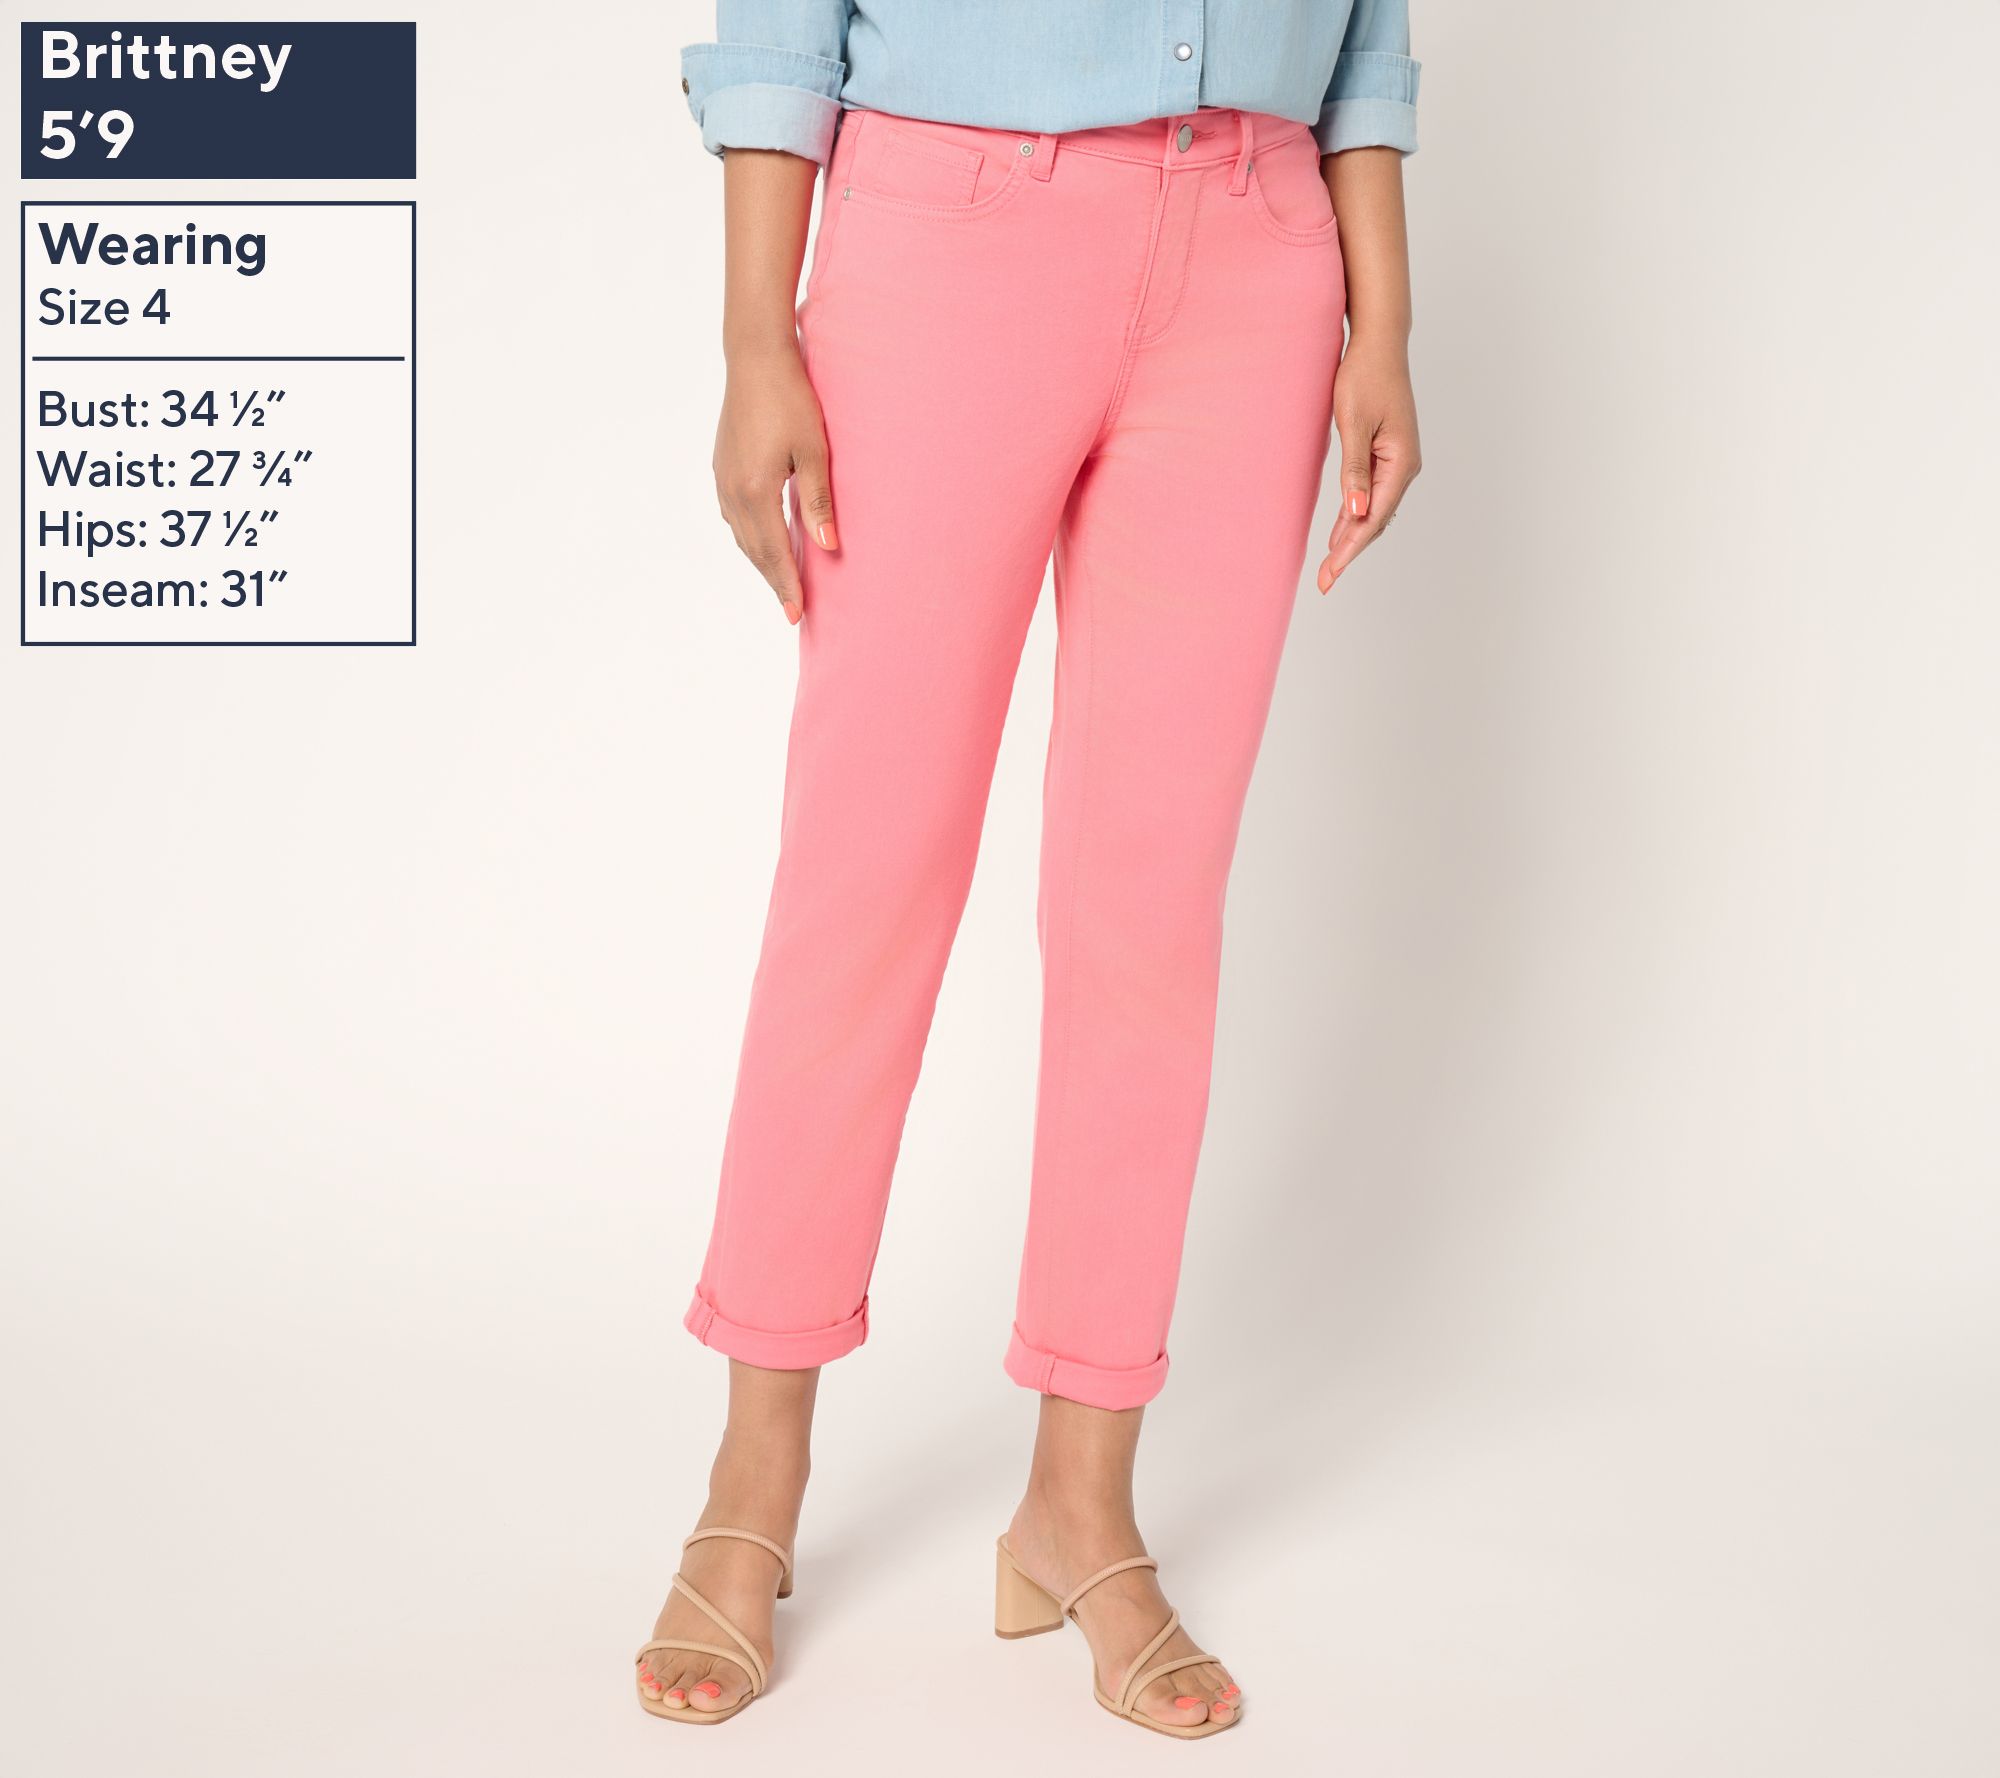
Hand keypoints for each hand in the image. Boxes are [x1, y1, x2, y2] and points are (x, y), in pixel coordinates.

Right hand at [713, 341, 836, 623]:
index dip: (786, 585)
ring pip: (742, 536)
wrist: (755, 358)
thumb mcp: (814, 450)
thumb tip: (828, 546)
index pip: (773, 552)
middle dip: (774, 580)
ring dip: (761, 560)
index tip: (796, 615)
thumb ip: (818, 501)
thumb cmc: (790, 398)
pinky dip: (750, 537)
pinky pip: (735, 516)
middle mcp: (732, 491)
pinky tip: (763, 540)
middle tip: (792, 610)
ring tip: (781, 581)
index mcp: (755, 490)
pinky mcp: (722, 467)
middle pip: (754, 550)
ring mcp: (723, 479)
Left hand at [1317, 338, 1419, 591]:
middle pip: (1375, 520)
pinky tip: (1340, 531)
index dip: (1351, 549)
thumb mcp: (1353, 423)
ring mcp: (1398, 461)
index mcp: (1401, 462)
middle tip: (1325, 581)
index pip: (1373, 517)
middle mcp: (1405, 467)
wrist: (1378, 344)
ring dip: (1351, 537)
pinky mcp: (1387, 454)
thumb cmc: (1364, 376)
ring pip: (1373, 510)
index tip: (1331, 573)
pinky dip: (1354, 515)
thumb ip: (1354, 470)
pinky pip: (1371, 493)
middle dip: (1349, 551)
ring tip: (1330, 566)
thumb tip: (1355, 512)